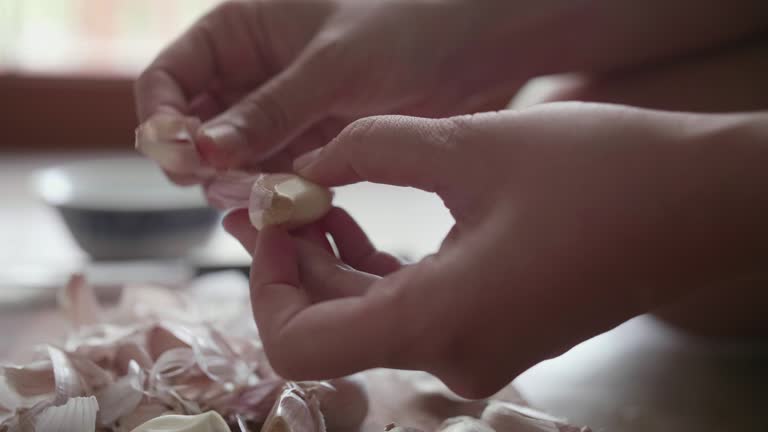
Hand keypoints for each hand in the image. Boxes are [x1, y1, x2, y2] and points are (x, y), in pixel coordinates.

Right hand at [135, 0, 521, 179]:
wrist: (469, 48)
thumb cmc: (404, 28)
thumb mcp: (331, 66)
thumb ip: (268, 110)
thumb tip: (201, 151)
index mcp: (236, 34)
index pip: (166, 80)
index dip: (163, 122)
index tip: (183, 159)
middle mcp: (248, 77)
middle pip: (193, 132)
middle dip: (206, 164)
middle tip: (238, 186)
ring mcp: (278, 115)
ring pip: (233, 163)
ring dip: (245, 186)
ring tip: (278, 195)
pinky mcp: (309, 145)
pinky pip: (275, 178)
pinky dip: (280, 194)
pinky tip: (302, 202)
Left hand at [225, 102, 767, 397]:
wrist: (698, 205)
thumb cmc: (603, 175)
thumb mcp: (473, 145)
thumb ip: (373, 148)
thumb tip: (311, 162)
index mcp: (441, 322)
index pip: (301, 348)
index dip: (269, 285)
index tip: (276, 219)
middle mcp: (454, 356)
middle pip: (332, 329)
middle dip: (295, 262)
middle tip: (278, 192)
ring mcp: (476, 350)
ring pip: (369, 320)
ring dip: (333, 263)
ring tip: (316, 193)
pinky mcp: (493, 331)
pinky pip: (409, 312)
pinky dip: (375, 272)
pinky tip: (361, 218)